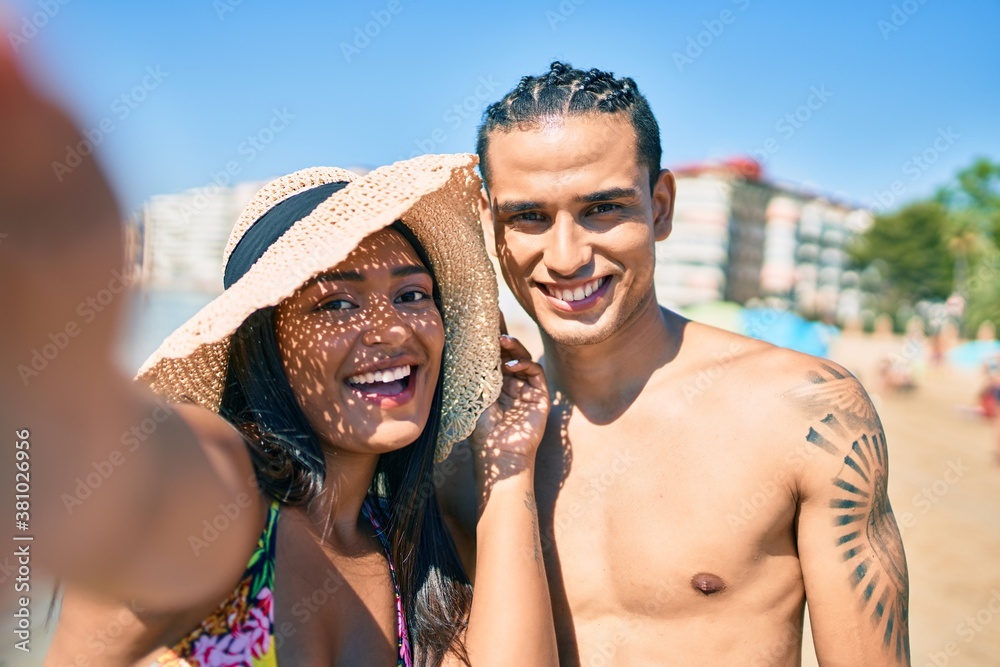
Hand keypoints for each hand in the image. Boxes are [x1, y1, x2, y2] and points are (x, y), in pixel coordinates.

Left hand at [470, 334, 549, 480]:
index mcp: (493, 383)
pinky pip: (536, 372)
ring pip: (524, 358)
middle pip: (509, 353)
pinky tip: (511, 365)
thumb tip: (466, 344)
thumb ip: (476, 372)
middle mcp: (510, 383)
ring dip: (514, 347)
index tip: (484, 318)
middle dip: (502, 335)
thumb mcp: (474, 395)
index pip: (493, 355)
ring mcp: (526, 389)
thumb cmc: (481, 431)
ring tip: (502, 340)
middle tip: (494, 320)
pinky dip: (525, 364)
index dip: (490, 337)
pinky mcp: (540, 396)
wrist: (499, 456)